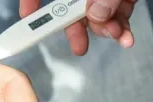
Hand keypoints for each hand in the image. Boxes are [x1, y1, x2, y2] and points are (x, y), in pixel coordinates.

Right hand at [20, 0, 135, 54]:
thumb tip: (94, 15)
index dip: (31, 1)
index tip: (27, 20)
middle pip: (69, 3)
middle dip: (77, 27)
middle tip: (79, 46)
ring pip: (95, 12)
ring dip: (105, 29)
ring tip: (117, 36)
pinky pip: (117, 11)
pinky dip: (120, 25)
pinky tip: (124, 35)